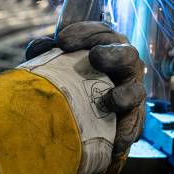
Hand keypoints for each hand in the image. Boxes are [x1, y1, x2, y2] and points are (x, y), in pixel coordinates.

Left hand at [26, 21, 145, 156]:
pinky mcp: (133, 119)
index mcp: (108, 44)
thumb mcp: (58, 61)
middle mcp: (124, 66)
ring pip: (134, 92)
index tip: (62, 40)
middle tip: (95, 56)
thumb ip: (48, 52)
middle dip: (113, 55)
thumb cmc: (71, 77)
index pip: (102, 32)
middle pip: (126, 55)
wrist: (85, 116)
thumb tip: (38, 48)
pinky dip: (125, 133)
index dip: (84, 33)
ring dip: (123, 96)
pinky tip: (116, 141)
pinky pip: (134, 126)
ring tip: (111, 100)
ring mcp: (131, 92)